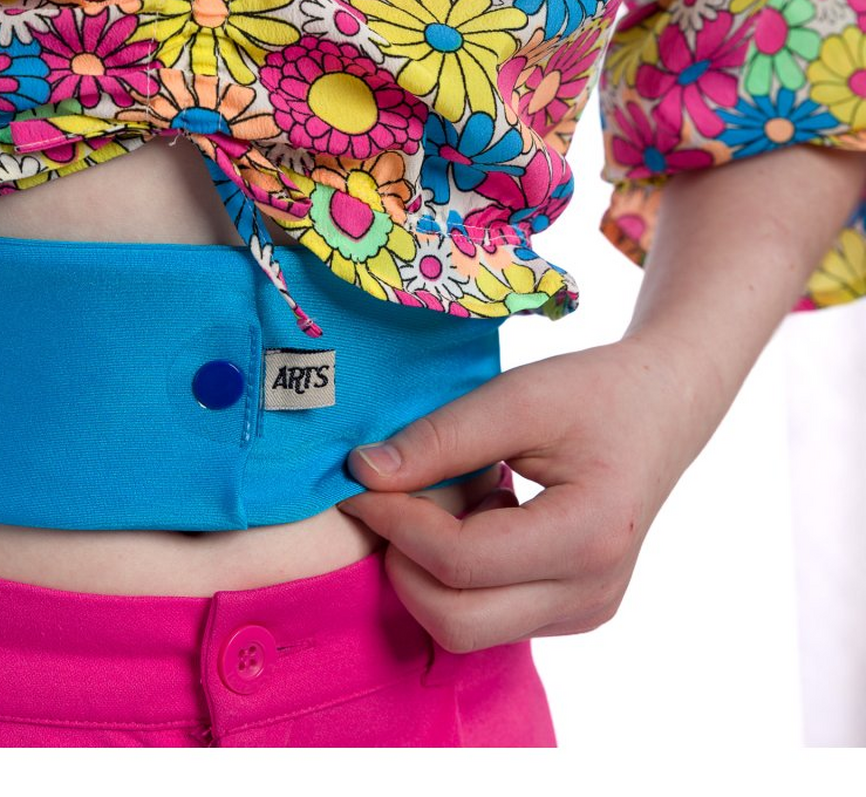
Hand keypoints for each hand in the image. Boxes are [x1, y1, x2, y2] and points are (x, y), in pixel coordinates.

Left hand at [337, 333, 715, 653]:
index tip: (360, 484)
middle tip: (391, 503)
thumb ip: (440, 438)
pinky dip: (458, 579)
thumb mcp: (518, 397)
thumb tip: (363, 474)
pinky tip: (481, 521)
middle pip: (456, 620)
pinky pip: (488, 619)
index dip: (395, 523)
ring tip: (454, 503)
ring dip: (430, 574)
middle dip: (403, 564)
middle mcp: (592, 593)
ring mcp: (586, 612)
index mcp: (590, 536)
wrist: (662, 410)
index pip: (459, 560)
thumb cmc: (595, 394)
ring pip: (466, 628)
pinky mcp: (574, 614)